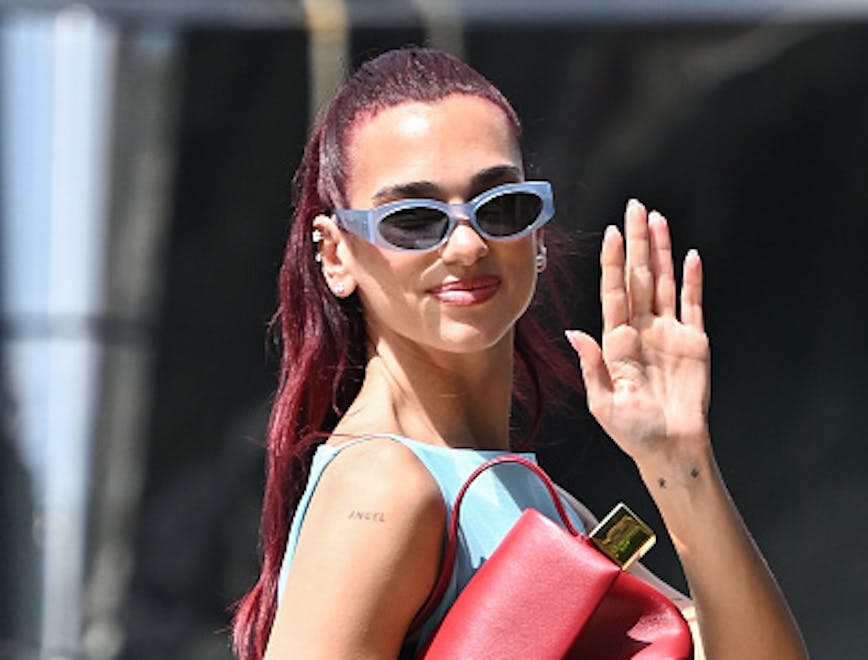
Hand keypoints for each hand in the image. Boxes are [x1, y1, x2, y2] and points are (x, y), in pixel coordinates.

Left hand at [566, 199, 709, 465]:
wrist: (668, 449)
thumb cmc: (632, 431)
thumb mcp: (603, 402)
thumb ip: (591, 365)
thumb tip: (573, 332)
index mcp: (616, 341)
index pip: (613, 291)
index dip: (612, 262)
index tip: (611, 233)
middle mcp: (641, 329)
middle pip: (639, 277)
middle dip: (637, 242)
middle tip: (635, 208)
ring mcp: (668, 332)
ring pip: (664, 282)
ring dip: (662, 251)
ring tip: (658, 220)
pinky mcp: (694, 341)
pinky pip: (692, 305)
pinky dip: (692, 281)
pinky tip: (689, 257)